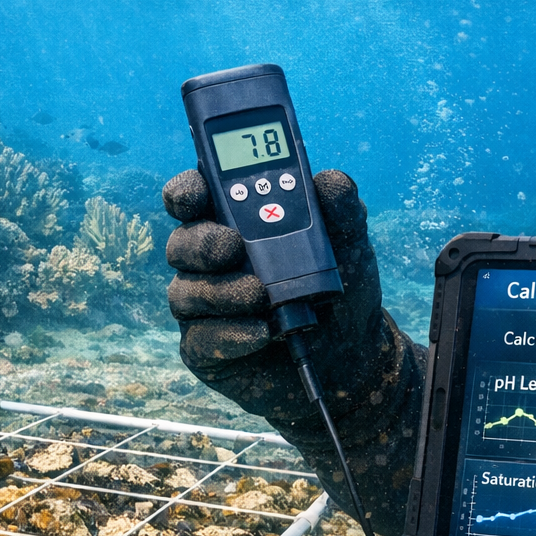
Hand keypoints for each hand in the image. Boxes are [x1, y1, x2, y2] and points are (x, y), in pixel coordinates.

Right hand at [162, 167, 406, 429]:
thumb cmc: (341, 286)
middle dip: (202, 243)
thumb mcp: (349, 242)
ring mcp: (204, 307)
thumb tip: (328, 181)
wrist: (354, 353)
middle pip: (181, 244)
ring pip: (187, 292)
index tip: (198, 195)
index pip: (194, 198)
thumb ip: (339, 207)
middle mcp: (210, 262)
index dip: (187, 191)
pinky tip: (261, 332)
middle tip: (233, 246)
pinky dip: (230, 334)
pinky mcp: (206, 348)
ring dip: (222, 292)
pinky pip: (202, 339)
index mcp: (233, 222)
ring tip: (262, 296)